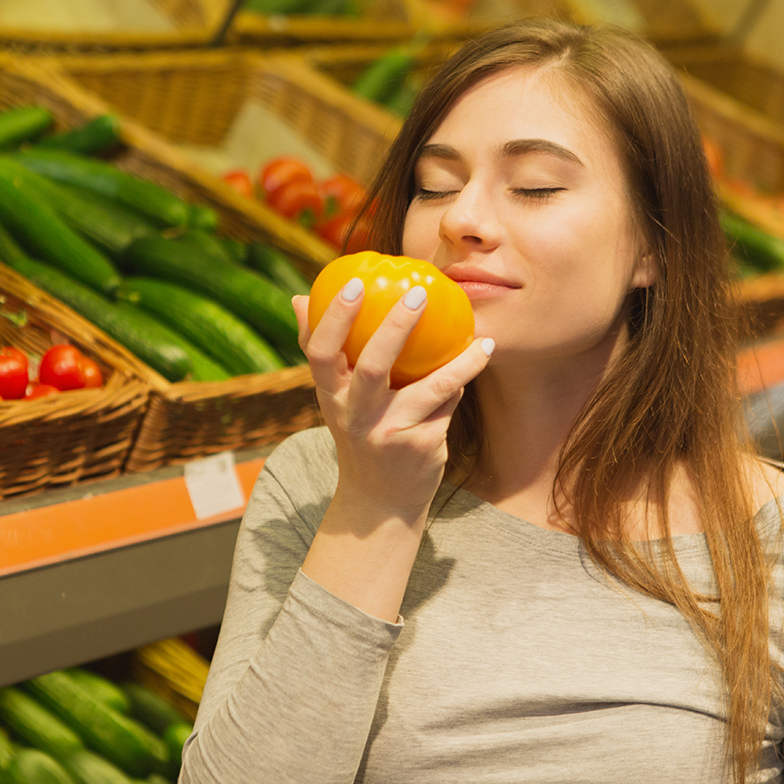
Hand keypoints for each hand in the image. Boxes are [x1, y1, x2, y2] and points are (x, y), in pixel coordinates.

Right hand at [294, 277, 492, 519]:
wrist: (380, 501)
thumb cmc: (360, 433)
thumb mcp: (335, 398)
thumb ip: (324, 353)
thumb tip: (301, 298)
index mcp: (330, 397)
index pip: (321, 353)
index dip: (335, 317)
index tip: (354, 282)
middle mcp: (355, 416)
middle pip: (372, 366)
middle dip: (395, 326)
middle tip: (419, 293)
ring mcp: (388, 433)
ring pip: (428, 388)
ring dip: (457, 360)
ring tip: (478, 333)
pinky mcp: (419, 447)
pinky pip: (446, 403)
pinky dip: (462, 378)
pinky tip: (483, 351)